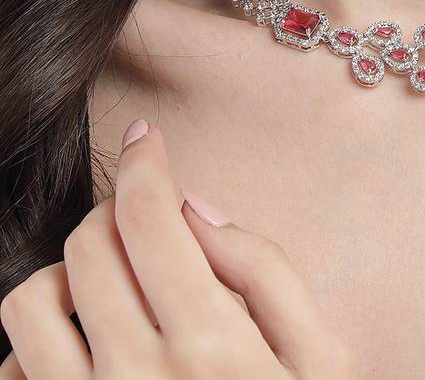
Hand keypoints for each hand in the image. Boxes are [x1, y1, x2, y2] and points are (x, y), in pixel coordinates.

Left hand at [0, 120, 355, 378]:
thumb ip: (267, 272)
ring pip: (30, 303)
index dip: (144, 161)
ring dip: (66, 276)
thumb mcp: (323, 360)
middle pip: (89, 245)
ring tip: (108, 286)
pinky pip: (13, 375)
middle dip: (115, 212)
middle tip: (145, 222)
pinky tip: (87, 354)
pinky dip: (39, 348)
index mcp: (210, 344)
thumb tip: (197, 209)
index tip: (145, 139)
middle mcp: (135, 379)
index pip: (148, 216)